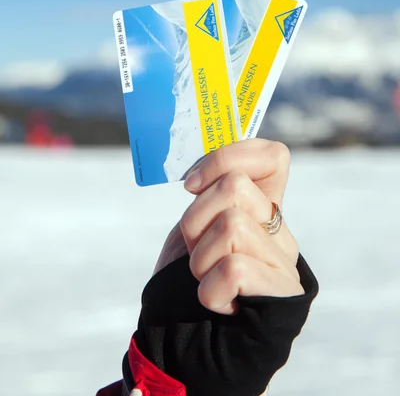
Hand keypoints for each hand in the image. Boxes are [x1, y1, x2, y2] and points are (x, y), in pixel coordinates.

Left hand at [154, 139, 303, 314]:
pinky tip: (218, 302)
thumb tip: (197, 169)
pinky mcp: (282, 293)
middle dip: (195, 216)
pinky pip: (233, 269)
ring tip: (205, 278)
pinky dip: (210, 289)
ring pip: (232, 225)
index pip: (273, 156)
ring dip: (199, 257)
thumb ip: (209, 197)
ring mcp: (283, 260)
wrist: (190, 344)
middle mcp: (280, 229)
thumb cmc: (191, 280)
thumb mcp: (197, 228)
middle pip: (235, 186)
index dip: (228, 157)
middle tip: (194, 247)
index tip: (191, 184)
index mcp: (263, 208)